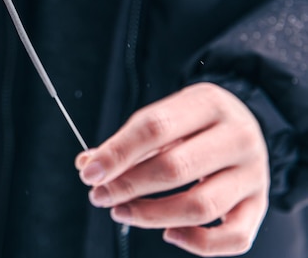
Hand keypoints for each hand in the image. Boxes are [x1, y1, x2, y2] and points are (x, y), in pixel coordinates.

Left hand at [76, 82, 269, 256]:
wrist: (243, 125)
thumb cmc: (193, 123)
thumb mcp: (164, 116)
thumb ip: (127, 141)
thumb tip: (88, 165)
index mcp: (208, 103)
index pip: (155, 128)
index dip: (117, 153)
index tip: (89, 173)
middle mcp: (238, 137)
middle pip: (176, 168)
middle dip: (128, 186)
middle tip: (99, 196)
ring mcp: (254, 174)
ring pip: (201, 206)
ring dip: (151, 215)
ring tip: (120, 211)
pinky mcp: (259, 205)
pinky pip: (234, 238)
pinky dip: (198, 243)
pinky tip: (168, 233)